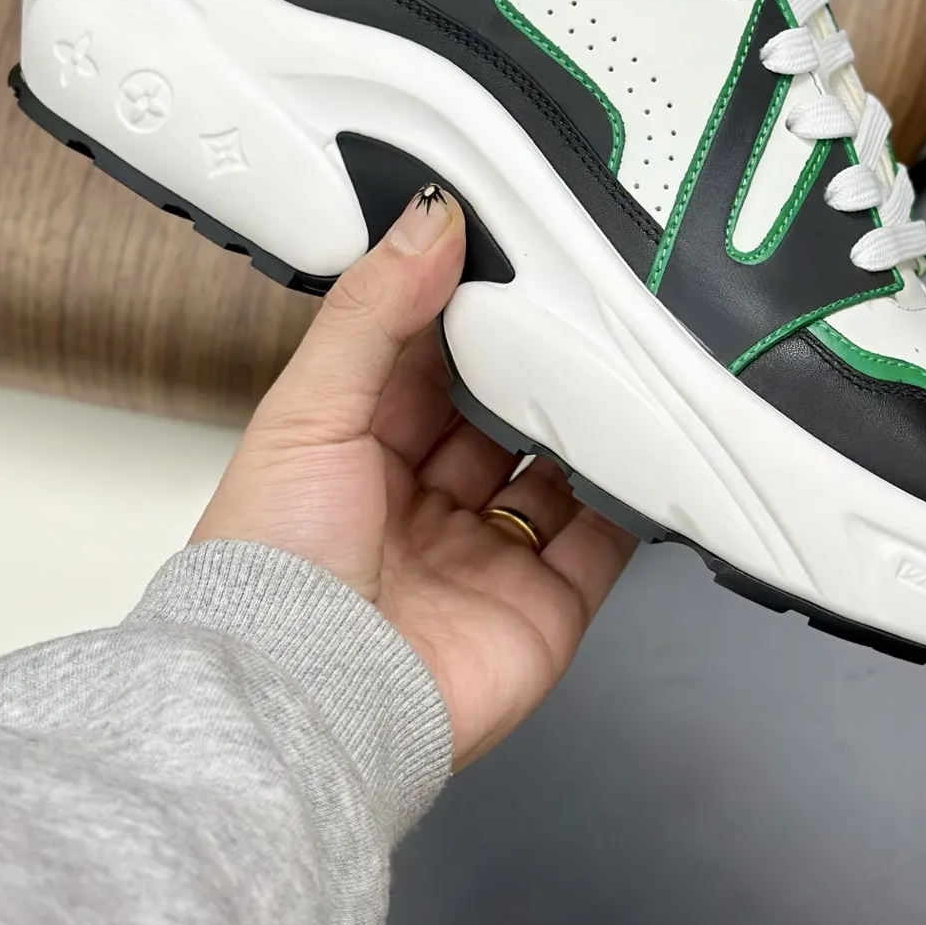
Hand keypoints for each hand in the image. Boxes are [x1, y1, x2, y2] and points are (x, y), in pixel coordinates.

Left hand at [191, 189, 633, 766]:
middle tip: (584, 299)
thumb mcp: (308, 409)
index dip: (465, 307)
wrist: (310, 705)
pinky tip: (654, 444)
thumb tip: (427, 219)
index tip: (512, 251)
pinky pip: (609, 539)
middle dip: (538, 362)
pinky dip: (636, 495)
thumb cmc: (271, 578)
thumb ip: (373, 311)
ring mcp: (488, 556)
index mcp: (357, 451)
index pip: (428, 357)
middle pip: (502, 411)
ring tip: (628, 359)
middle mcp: (424, 504)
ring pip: (562, 468)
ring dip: (592, 421)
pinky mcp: (547, 606)